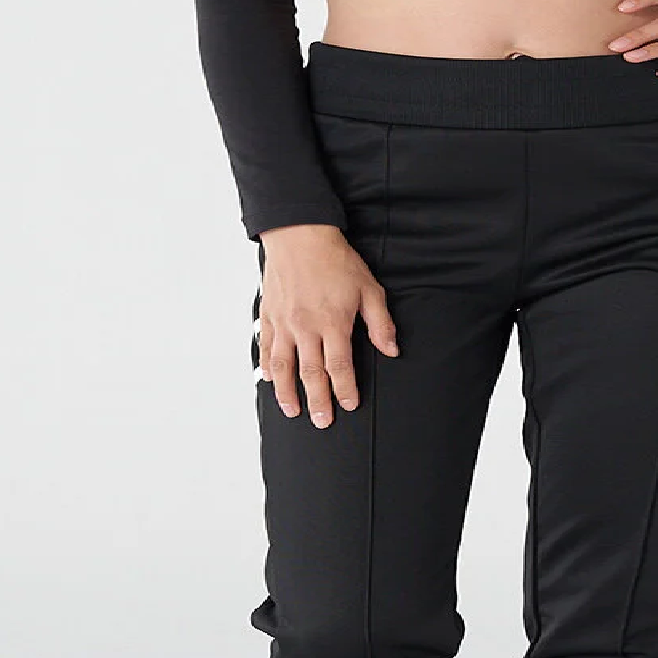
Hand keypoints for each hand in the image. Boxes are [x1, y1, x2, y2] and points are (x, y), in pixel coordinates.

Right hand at [255, 224, 399, 426]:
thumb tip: (391, 350)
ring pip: (283, 366)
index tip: (349, 405)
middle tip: (322, 422)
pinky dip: (267, 366)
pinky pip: (266, 347)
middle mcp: (305, 327)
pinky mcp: (268, 315)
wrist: (300, 235)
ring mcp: (284, 323)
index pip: (339, 366)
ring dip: (287, 392)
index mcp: (332, 323)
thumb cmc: (336, 260)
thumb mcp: (368, 288)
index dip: (345, 389)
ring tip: (293, 411)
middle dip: (318, 401)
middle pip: (311, 373)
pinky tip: (269, 379)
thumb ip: (380, 323)